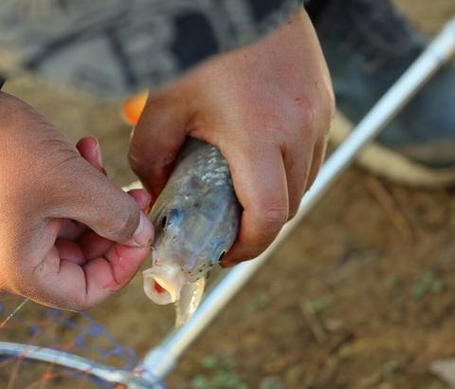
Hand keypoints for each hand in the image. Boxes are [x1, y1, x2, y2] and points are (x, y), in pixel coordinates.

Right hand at [0, 92, 152, 309]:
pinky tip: (80, 153)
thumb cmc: (5, 151)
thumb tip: (143, 236)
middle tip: (133, 193)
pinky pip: (43, 214)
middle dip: (110, 224)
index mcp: (16, 271)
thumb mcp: (74, 184)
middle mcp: (1, 265)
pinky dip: (66, 190)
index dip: (121, 266)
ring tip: (100, 161)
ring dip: (90, 199)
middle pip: (77, 261)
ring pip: (64, 232)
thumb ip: (117, 217)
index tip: (142, 232)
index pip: (85, 292)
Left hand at [129, 8, 333, 264]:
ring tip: (241, 192)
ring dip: (276, 195)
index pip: (269, 216)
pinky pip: (311, 149)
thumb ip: (152, 160)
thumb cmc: (196, 49)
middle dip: (259, 225)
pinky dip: (288, 165)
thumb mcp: (162, 107)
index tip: (225, 253)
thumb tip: (159, 193)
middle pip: (289, 204)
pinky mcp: (323, 96)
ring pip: (305, 179)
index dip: (248, 246)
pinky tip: (259, 156)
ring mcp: (318, 111)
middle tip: (227, 227)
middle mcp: (301, 128)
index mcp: (261, 136)